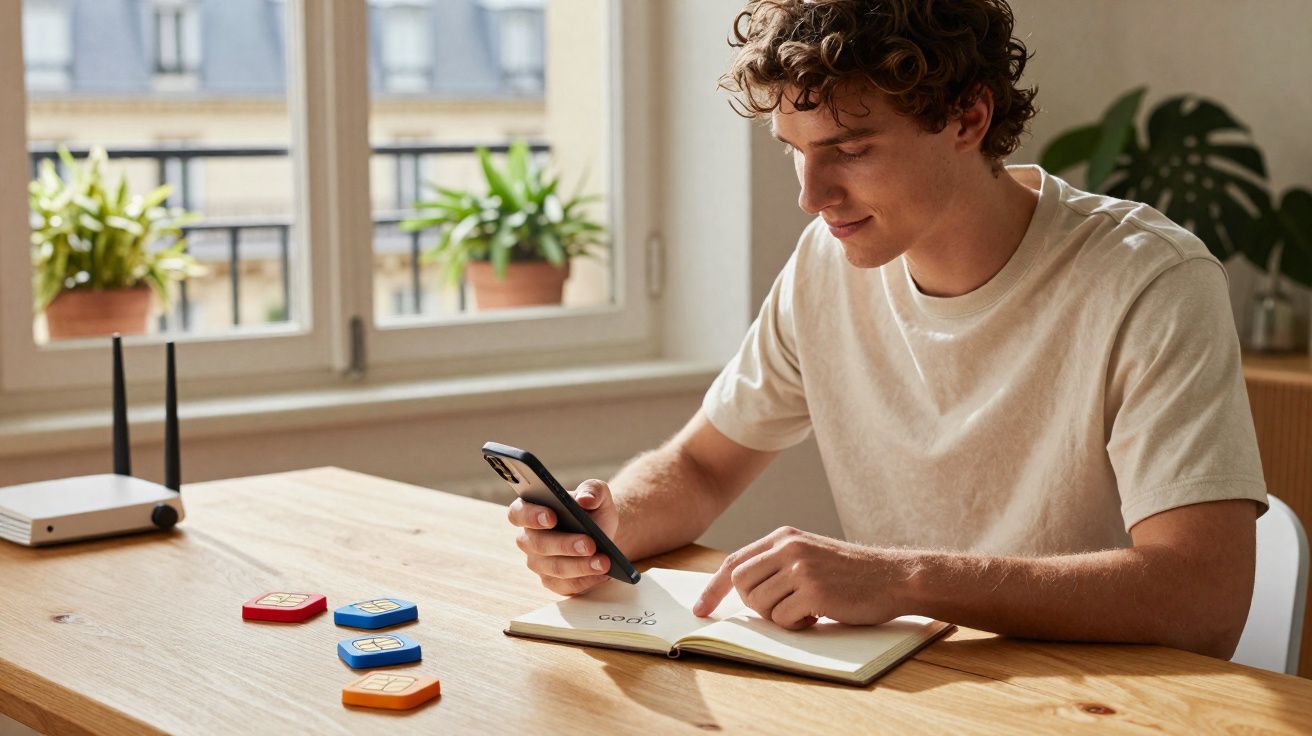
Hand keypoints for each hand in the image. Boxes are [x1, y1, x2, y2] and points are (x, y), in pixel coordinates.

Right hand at [507, 479, 619, 595]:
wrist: (603, 533)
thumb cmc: (592, 511)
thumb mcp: (597, 493)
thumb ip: (592, 490)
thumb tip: (586, 499)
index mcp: (530, 510)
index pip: (518, 513)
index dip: (531, 516)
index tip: (551, 516)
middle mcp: (529, 539)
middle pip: (538, 544)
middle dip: (565, 545)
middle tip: (590, 544)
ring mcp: (539, 563)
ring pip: (555, 568)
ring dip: (581, 566)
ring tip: (604, 561)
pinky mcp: (553, 582)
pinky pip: (566, 586)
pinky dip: (587, 580)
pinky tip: (603, 573)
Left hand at [692, 527, 910, 629]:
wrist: (892, 577)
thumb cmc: (850, 573)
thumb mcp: (809, 554)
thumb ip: (776, 563)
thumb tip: (738, 588)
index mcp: (784, 537)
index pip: (733, 561)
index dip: (712, 588)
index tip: (700, 609)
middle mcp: (788, 547)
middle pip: (739, 582)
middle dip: (752, 604)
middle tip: (779, 610)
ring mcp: (801, 568)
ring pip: (759, 603)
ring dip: (778, 616)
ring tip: (804, 610)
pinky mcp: (814, 591)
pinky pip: (783, 618)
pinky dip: (796, 624)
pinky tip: (817, 616)